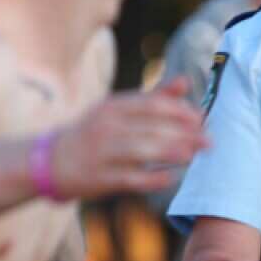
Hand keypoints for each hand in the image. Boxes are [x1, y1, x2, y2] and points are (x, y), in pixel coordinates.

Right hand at [51, 77, 209, 197]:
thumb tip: (186, 81)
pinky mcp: (99, 178)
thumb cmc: (95, 133)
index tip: (201, 119)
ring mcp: (102, 153)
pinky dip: (151, 178)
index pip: (153, 104)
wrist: (51, 161)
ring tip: (194, 155)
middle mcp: (107, 126)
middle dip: (184, 134)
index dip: (181, 111)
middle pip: (152, 127)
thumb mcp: (119, 110)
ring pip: (142, 151)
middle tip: (209, 141)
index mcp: (114, 106)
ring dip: (171, 153)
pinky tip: (170, 178)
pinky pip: (129, 178)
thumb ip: (154, 97)